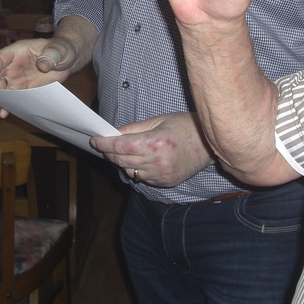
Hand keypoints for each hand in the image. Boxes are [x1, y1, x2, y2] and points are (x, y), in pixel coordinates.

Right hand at [0, 37, 78, 115]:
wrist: (66, 61)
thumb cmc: (60, 50)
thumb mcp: (58, 49)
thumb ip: (51, 55)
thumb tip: (43, 65)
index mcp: (16, 52)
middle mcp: (12, 65)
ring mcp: (16, 77)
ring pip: (0, 88)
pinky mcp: (22, 89)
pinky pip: (11, 97)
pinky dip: (7, 105)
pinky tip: (4, 113)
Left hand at [90, 112, 212, 187]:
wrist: (209, 144)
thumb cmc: (185, 126)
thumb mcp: (158, 120)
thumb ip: (133, 129)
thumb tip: (113, 133)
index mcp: (154, 143)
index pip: (120, 146)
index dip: (104, 144)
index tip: (95, 140)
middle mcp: (156, 162)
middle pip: (121, 160)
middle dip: (110, 152)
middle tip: (104, 144)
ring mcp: (161, 175)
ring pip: (129, 171)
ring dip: (122, 161)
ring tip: (121, 151)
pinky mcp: (165, 182)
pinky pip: (142, 178)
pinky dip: (136, 169)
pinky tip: (138, 160)